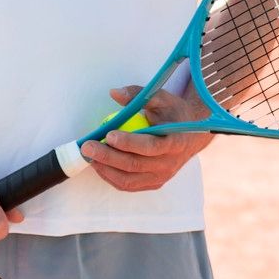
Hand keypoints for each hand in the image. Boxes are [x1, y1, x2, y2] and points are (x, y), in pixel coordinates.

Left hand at [81, 87, 212, 192]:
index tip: (109, 134)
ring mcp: (161, 177)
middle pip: (135, 164)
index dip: (129, 142)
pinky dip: (111, 177)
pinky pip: (129, 185)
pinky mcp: (153, 184)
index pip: (151, 146)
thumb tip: (114, 93)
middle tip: (87, 146)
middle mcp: (169, 163)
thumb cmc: (174, 114)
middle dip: (108, 156)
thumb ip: (138, 94)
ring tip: (89, 156)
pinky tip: (98, 165)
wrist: (191, 136)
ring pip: (129, 179)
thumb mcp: (161, 98)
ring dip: (106, 169)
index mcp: (176, 141)